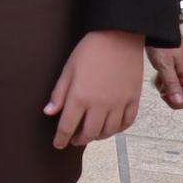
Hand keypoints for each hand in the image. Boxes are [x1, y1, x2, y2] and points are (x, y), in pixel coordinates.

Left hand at [45, 29, 145, 147]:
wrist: (119, 38)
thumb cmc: (89, 51)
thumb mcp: (68, 70)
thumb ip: (59, 94)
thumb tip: (49, 112)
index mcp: (80, 98)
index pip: (68, 126)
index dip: (61, 138)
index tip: (58, 145)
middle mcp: (100, 105)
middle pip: (89, 133)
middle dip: (79, 139)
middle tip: (74, 139)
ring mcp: (119, 104)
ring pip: (108, 131)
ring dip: (98, 136)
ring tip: (91, 134)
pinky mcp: (133, 100)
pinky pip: (127, 123)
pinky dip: (118, 129)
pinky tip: (111, 128)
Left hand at [147, 35, 182, 109]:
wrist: (159, 29)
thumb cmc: (162, 45)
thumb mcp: (165, 66)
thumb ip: (172, 84)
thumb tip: (178, 101)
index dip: (177, 102)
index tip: (164, 95)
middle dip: (170, 96)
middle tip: (160, 87)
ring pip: (177, 89)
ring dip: (166, 88)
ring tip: (158, 78)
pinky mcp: (176, 67)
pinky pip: (173, 81)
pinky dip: (164, 81)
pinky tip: (158, 75)